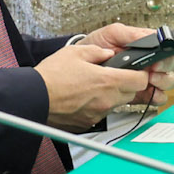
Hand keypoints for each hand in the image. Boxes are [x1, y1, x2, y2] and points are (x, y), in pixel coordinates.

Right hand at [36, 32, 156, 128]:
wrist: (32, 98)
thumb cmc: (51, 77)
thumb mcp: (75, 53)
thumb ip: (97, 52)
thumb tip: (108, 53)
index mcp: (108, 81)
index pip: (141, 80)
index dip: (140, 73)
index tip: (134, 69)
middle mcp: (107, 100)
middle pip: (132, 93)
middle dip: (127, 84)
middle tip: (113, 76)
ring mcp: (98, 113)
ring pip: (117, 104)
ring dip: (113, 96)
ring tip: (94, 87)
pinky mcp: (88, 122)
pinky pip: (101, 113)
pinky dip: (98, 106)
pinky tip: (84, 99)